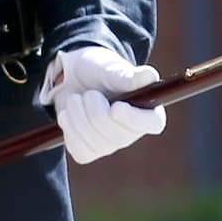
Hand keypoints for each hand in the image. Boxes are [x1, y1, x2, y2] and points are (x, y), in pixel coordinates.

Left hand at [43, 45, 166, 164]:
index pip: (153, 123)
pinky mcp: (88, 152)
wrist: (70, 79)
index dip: (134, 119)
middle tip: (89, 93)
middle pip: (115, 134)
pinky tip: (69, 114)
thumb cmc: (97, 71)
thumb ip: (127, 75)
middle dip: (94, 109)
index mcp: (147, 109)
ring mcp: (110, 145)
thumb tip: (149, 76)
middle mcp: (132, 132)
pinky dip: (68, 127)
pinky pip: (77, 147)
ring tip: (77, 99)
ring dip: (77, 114)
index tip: (115, 107)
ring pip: (93, 141)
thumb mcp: (110, 68)